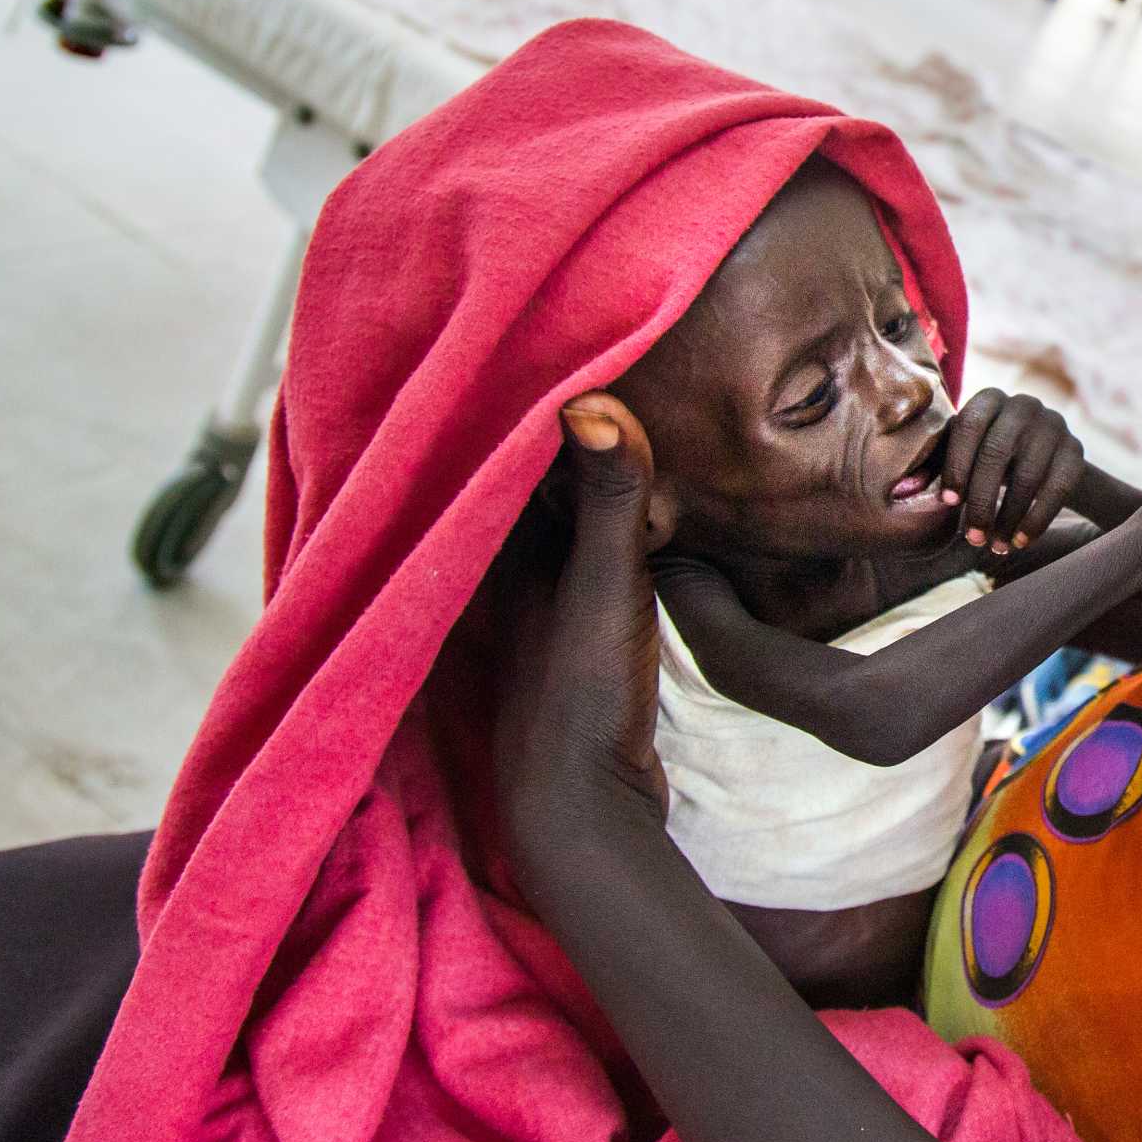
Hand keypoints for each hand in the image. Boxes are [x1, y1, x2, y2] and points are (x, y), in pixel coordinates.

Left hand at [492, 393, 671, 883]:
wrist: (581, 808)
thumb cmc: (581, 692)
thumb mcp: (604, 583)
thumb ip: (607, 498)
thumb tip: (591, 402)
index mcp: (501, 546)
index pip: (514, 448)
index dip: (542, 390)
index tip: (578, 333)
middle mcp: (507, 568)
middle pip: (532, 477)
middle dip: (562, 423)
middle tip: (613, 358)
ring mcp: (536, 604)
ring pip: (555, 516)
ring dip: (584, 475)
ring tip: (627, 415)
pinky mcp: (568, 634)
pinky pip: (581, 553)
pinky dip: (604, 521)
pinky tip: (640, 510)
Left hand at [938, 388, 1087, 555]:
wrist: (1043, 455)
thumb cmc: (986, 456)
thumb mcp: (960, 455)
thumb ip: (932, 468)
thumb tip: (899, 491)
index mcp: (988, 398)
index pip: (967, 427)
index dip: (956, 466)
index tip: (948, 505)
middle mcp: (1023, 404)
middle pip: (997, 454)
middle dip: (982, 501)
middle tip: (972, 538)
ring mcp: (1054, 425)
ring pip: (1028, 475)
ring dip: (1008, 518)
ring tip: (994, 546)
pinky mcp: (1075, 450)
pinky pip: (1057, 489)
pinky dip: (1037, 520)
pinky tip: (1020, 541)